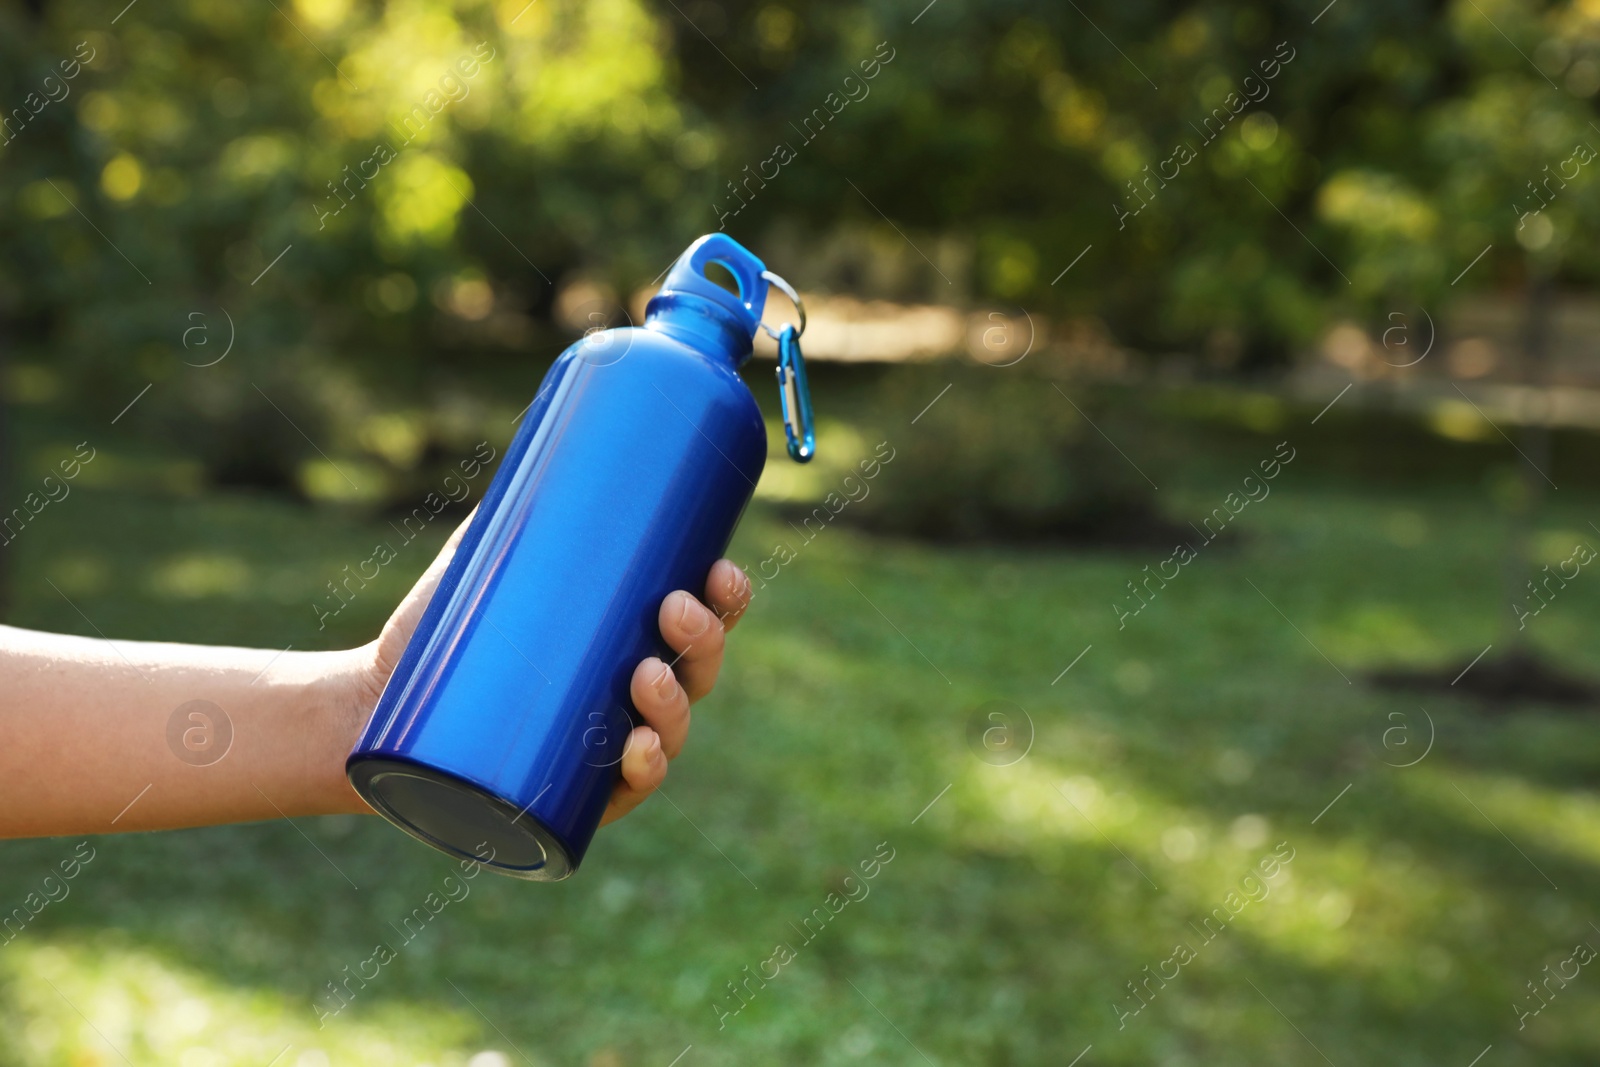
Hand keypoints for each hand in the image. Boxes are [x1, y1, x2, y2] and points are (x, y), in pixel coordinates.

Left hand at [356, 512, 752, 826]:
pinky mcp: (569, 793)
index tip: (720, 570)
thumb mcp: (475, 568)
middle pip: (697, 672)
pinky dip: (641, 773)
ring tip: (645, 676)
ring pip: (671, 729)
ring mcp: (604, 747)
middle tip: (673, 609)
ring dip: (675, 704)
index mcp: (629, 640)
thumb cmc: (434, 629)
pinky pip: (623, 792)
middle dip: (703, 641)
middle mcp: (629, 696)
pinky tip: (638, 751)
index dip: (727, 600)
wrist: (372, 699)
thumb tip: (532, 456)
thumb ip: (506, 520)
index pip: (701, 621)